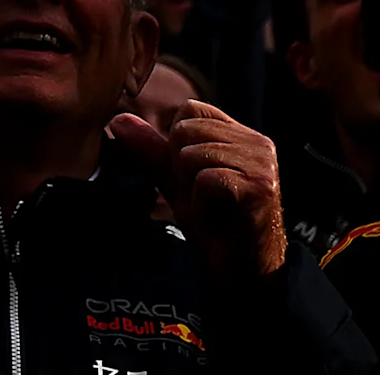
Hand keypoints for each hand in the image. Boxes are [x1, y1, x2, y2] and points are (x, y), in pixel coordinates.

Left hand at [108, 101, 285, 280]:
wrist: (242, 269)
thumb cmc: (214, 224)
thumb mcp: (176, 181)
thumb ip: (151, 149)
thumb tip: (118, 120)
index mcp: (239, 134)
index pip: (189, 109)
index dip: (176, 144)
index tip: (193, 176)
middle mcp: (257, 142)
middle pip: (185, 130)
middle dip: (180, 168)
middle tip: (204, 196)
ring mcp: (261, 163)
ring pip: (191, 156)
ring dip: (190, 189)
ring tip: (212, 207)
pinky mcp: (259, 186)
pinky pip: (205, 180)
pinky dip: (201, 204)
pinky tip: (217, 218)